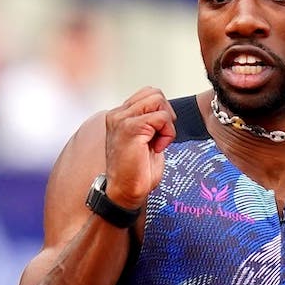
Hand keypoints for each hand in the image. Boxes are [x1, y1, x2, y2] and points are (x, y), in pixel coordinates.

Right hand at [103, 86, 176, 209]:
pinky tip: (157, 148)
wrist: (126, 192)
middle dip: (165, 114)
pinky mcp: (131, 128)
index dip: (160, 111)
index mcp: (119, 115)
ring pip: (158, 100)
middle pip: (154, 93)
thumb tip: (166, 110)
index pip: (148, 94)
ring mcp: (122, 120)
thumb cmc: (136, 172)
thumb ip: (150, 121)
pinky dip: (167, 134)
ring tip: (157, 142)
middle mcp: (117, 114)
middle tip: (160, 137)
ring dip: (166, 122)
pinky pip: (161, 117)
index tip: (157, 134)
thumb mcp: (144, 139)